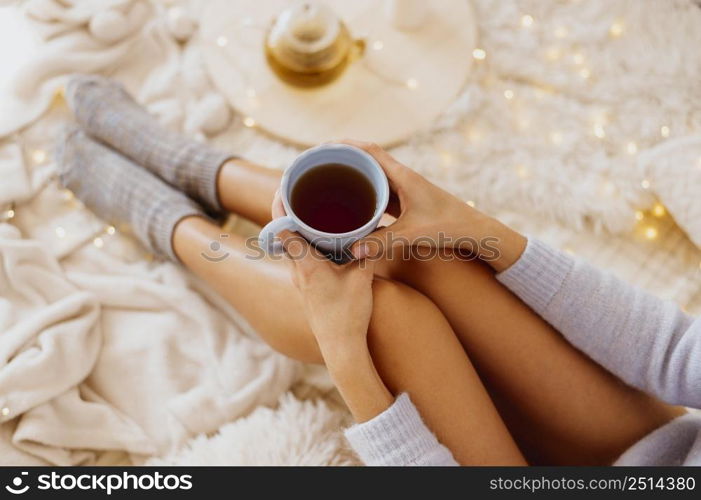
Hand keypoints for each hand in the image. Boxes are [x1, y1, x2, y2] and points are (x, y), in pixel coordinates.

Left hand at [272, 192, 374, 359]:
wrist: (341, 347)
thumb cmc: (348, 314)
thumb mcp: (361, 277)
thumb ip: (364, 250)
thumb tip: (372, 228)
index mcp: (306, 263)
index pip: (282, 226)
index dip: (280, 202)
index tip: (285, 183)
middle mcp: (297, 269)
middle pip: (282, 231)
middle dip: (288, 207)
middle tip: (298, 186)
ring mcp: (299, 278)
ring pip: (291, 243)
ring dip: (296, 224)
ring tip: (309, 205)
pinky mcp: (307, 285)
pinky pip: (300, 254)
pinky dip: (305, 240)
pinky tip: (321, 235)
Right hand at [340, 140, 526, 271]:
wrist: (475, 232)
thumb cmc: (449, 226)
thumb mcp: (412, 234)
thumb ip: (381, 243)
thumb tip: (351, 251)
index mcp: (403, 176)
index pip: (370, 150)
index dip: (346, 145)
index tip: (325, 147)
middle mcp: (403, 179)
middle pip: (368, 162)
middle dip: (345, 161)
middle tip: (320, 167)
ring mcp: (406, 191)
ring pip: (375, 179)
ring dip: (355, 179)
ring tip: (331, 185)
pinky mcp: (408, 204)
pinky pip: (382, 195)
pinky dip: (366, 197)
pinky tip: (354, 208)